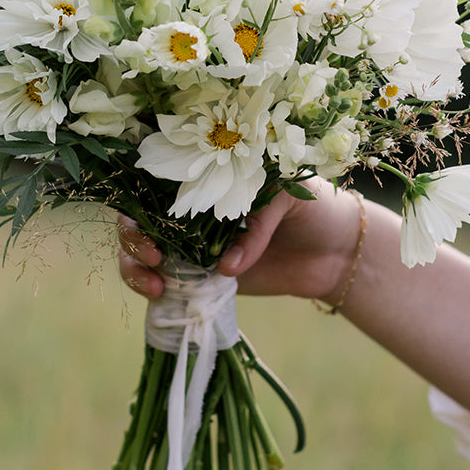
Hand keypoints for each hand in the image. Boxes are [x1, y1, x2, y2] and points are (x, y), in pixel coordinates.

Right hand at [116, 179, 362, 304]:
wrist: (337, 253)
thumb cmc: (314, 207)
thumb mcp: (290, 193)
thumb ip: (257, 220)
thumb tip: (226, 266)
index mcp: (209, 175)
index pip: (155, 176)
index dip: (137, 192)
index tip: (145, 215)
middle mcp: (191, 208)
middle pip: (137, 216)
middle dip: (132, 237)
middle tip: (152, 256)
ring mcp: (192, 244)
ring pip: (141, 252)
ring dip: (134, 268)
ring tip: (156, 285)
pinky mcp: (201, 278)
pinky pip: (166, 283)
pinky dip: (154, 289)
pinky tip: (162, 294)